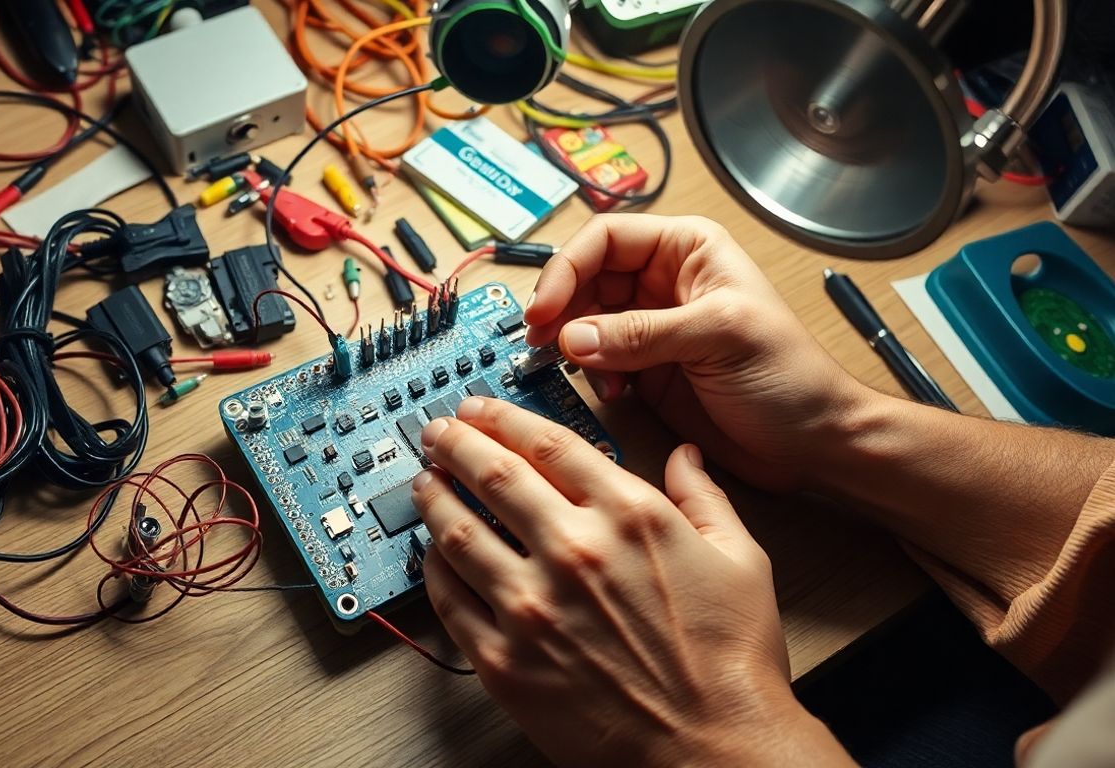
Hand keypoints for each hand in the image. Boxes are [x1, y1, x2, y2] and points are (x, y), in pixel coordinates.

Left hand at [413, 397, 850, 766]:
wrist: (714, 750)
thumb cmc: (731, 663)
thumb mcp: (741, 560)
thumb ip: (704, 497)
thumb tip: (685, 455)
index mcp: (628, 515)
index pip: (548, 444)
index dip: (504, 417)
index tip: (481, 407)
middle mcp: (573, 551)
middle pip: (493, 475)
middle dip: (456, 443)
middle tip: (437, 431)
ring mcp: (532, 607)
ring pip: (458, 532)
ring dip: (434, 497)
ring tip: (423, 481)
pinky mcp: (506, 660)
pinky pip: (451, 600)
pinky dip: (433, 568)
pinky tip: (431, 553)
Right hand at [524, 214, 871, 491]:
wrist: (813, 443)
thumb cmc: (791, 376)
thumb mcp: (720, 337)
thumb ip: (644, 333)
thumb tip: (573, 335)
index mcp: (687, 250)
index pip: (606, 239)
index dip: (568, 269)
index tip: (544, 310)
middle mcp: (663, 283)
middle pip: (585, 278)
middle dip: (561, 309)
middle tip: (542, 342)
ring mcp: (651, 328)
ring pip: (583, 320)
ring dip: (572, 344)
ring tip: (579, 368)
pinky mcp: (645, 370)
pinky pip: (596, 361)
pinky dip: (591, 375)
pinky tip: (611, 390)